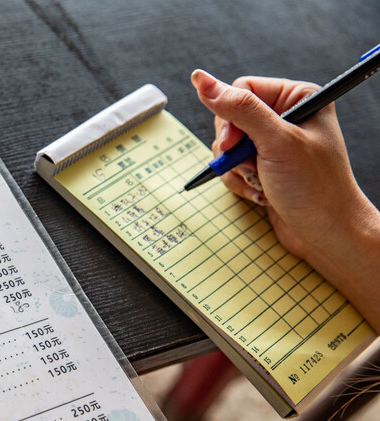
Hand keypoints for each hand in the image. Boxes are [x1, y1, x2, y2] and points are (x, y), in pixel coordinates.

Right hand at [190, 71, 379, 330]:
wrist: (326, 233)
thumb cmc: (314, 187)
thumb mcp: (275, 142)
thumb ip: (239, 109)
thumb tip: (202, 80)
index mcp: (297, 97)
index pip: (242, 89)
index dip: (229, 116)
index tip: (232, 143)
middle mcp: (286, 116)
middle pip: (230, 118)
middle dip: (232, 148)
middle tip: (248, 165)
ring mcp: (274, 143)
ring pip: (228, 146)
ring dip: (236, 169)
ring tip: (259, 182)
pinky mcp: (265, 166)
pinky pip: (233, 166)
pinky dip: (239, 182)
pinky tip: (260, 193)